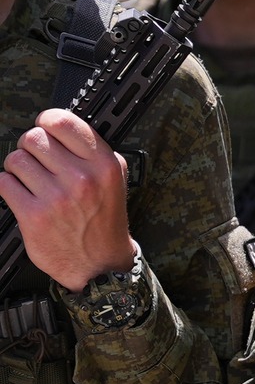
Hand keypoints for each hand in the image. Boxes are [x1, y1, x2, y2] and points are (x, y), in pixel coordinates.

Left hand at [0, 109, 135, 290]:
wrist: (98, 262)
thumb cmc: (103, 219)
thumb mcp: (114, 179)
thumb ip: (92, 151)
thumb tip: (60, 126)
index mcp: (104, 164)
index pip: (63, 122)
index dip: (47, 121)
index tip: (45, 128)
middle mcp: (82, 178)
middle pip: (34, 138)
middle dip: (30, 147)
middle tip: (37, 160)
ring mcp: (56, 197)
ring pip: (15, 159)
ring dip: (17, 168)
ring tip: (30, 180)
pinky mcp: (33, 215)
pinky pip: (4, 183)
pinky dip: (8, 186)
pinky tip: (21, 195)